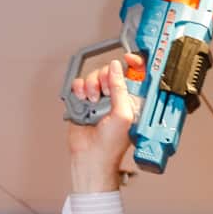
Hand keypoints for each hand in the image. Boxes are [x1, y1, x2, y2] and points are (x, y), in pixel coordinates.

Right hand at [68, 58, 135, 192]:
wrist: (90, 156)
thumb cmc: (110, 145)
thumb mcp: (123, 115)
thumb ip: (120, 89)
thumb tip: (117, 68)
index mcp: (130, 102)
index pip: (133, 77)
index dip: (132, 65)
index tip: (129, 57)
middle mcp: (115, 99)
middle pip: (109, 72)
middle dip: (105, 78)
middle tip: (104, 93)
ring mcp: (99, 100)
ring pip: (94, 76)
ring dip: (91, 85)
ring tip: (93, 101)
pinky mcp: (84, 101)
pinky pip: (80, 84)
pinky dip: (79, 89)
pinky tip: (83, 99)